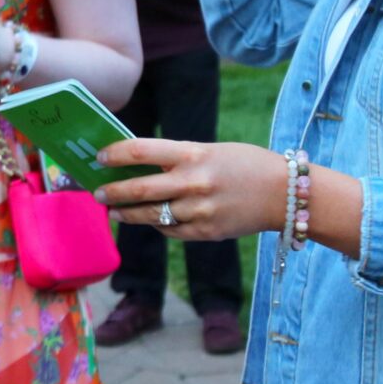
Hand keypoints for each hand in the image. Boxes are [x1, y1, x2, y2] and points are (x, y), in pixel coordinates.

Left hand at [92, 138, 286, 239]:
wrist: (285, 194)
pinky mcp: (206, 232)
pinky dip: (158, 225)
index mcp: (194, 155)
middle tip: (97, 193)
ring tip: (115, 211)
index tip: (99, 157)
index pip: (141, 151)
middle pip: (140, 189)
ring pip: (151, 215)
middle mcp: (193, 183)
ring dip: (128, 214)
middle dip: (114, 192)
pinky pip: (171, 230)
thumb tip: (139, 167)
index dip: (115, 154)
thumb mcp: (212, 152)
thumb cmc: (246, 165)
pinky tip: (150, 220)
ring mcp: (199, 210)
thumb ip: (178, 159)